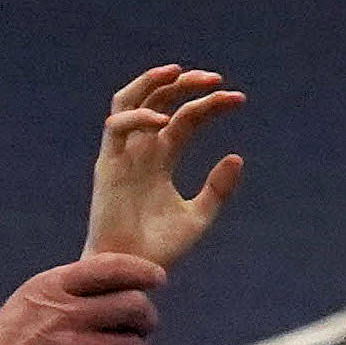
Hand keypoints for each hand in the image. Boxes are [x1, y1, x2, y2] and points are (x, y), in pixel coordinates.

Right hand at [0, 253, 163, 344]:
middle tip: (144, 328)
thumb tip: (115, 285)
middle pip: (133, 306)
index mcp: (53, 287)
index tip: (158, 279)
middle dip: (147, 318)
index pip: (110, 268)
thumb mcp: (28, 303)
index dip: (142, 272)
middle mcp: (65, 314)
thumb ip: (67, 290)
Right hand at [86, 65, 244, 267]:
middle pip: (160, 99)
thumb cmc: (160, 250)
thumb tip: (236, 156)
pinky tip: (162, 123)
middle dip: (187, 83)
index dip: (212, 104)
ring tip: (178, 72)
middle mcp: (142, 150)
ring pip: (129, 101)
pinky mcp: (107, 166)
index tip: (239, 100)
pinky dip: (138, 118)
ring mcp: (123, 155)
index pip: (187, 116)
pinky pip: (116, 128)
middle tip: (215, 79)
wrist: (130, 272)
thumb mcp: (198, 217)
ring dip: (152, 81)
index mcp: (162, 158)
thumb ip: (218, 189)